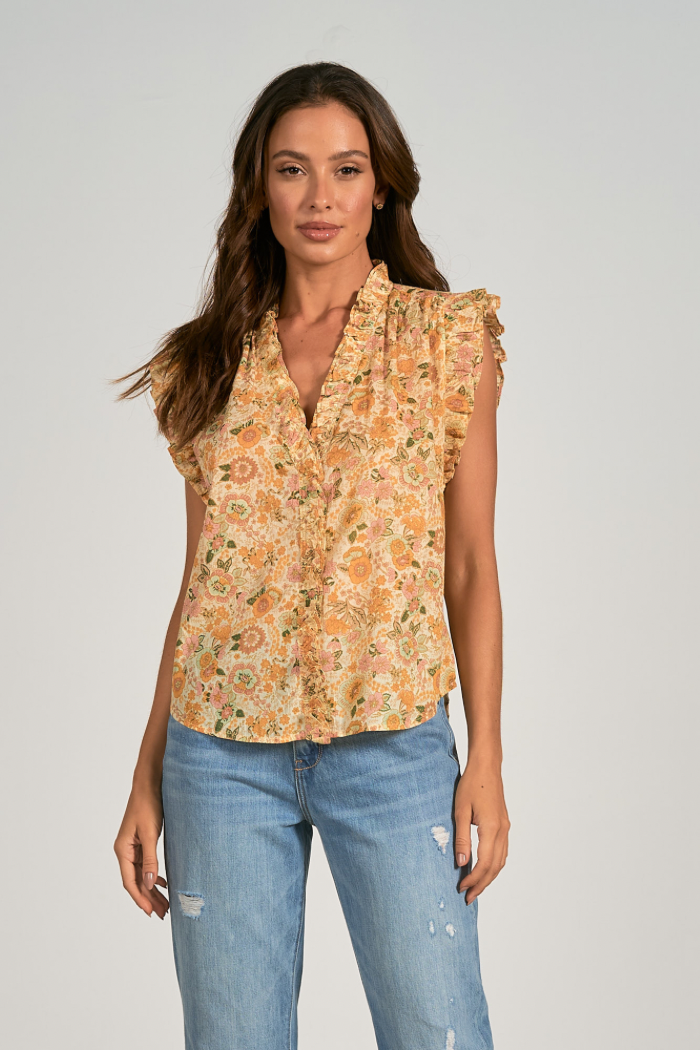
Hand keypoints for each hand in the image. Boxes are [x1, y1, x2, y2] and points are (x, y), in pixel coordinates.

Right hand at [114, 785, 169, 918]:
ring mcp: (133, 847)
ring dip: (152, 889)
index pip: (130, 882)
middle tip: (162, 914)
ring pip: (142, 875)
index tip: (150, 912)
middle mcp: (125, 851)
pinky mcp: (142, 842)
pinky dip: (154, 876)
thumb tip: (150, 884)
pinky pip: (146, 865)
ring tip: (165, 905)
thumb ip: (150, 860)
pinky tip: (163, 883)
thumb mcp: (150, 834)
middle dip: (149, 898)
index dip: (140, 898)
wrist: (149, 784)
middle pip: (136, 881)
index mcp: (122, 850)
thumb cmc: (147, 805)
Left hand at [454, 762, 509, 904]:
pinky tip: (484, 869)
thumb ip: (462, 838)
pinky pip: (502, 852)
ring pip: (501, 861)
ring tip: (475, 888)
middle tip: (468, 897)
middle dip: (482, 884)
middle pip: (495, 867)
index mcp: (491, 828)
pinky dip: (494, 865)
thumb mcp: (460, 811)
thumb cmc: (471, 785)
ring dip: (489, 877)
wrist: (486, 767)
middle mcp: (502, 831)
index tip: (461, 888)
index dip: (473, 879)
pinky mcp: (504, 825)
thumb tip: (462, 863)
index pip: (484, 863)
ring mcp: (505, 828)